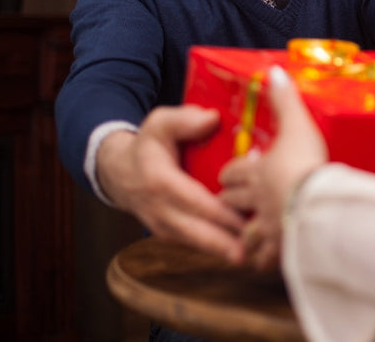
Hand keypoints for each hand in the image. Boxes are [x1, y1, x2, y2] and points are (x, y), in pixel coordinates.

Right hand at [96, 105, 245, 261]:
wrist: (119, 172)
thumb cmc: (148, 144)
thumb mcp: (160, 123)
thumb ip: (185, 119)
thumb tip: (213, 119)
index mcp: (159, 181)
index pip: (192, 200)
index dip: (219, 212)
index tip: (245, 219)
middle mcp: (158, 209)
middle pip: (194, 230)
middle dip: (224, 242)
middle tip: (255, 248)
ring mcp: (161, 225)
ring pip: (194, 242)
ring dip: (222, 249)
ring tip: (254, 254)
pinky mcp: (168, 233)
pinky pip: (192, 243)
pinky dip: (214, 248)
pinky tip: (241, 249)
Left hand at [219, 66, 326, 270]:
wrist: (314, 204)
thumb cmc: (304, 163)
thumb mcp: (296, 125)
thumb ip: (285, 101)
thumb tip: (274, 72)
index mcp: (254, 173)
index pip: (232, 173)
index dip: (230, 173)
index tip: (230, 173)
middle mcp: (254, 200)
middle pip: (230, 202)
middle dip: (228, 201)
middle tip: (233, 200)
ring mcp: (265, 226)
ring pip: (244, 231)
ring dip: (242, 232)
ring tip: (246, 233)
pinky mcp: (279, 247)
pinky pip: (264, 257)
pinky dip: (262, 258)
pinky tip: (265, 260)